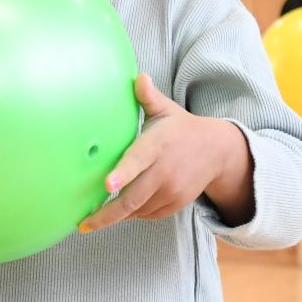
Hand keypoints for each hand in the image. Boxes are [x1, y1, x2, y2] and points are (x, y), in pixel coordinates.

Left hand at [79, 75, 241, 233]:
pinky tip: (124, 209)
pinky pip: (149, 215)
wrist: (217, 151)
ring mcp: (172, 190)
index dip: (122, 174)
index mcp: (157, 145)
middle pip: (132, 198)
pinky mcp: (177, 203)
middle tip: (83, 224)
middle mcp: (165, 171)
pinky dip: (135, 214)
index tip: (106, 185)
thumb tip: (138, 77)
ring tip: (97, 217)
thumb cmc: (181, 128)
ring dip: (118, 214)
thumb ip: (148, 96)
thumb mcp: (166, 109)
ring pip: (138, 210)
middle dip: (106, 215)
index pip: (137, 161)